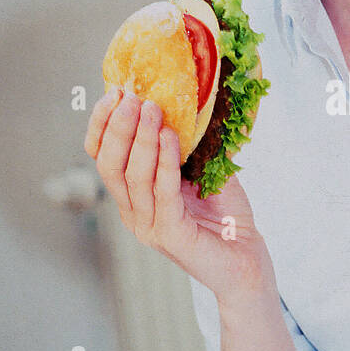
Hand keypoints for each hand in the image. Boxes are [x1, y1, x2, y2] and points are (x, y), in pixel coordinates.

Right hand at [84, 87, 269, 300]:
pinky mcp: (170, 235)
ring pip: (133, 177)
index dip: (102, 125)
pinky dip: (165, 162)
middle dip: (118, 127)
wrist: (247, 257)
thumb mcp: (202, 168)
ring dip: (141, 138)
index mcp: (133, 196)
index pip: (102, 157)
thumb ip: (188, 140)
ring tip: (152, 109)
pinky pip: (163, 193)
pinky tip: (169, 136)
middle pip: (110, 165)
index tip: (114, 93)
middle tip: (131, 97)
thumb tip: (184, 96)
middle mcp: (133, 212)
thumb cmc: (225, 213)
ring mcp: (148, 226)